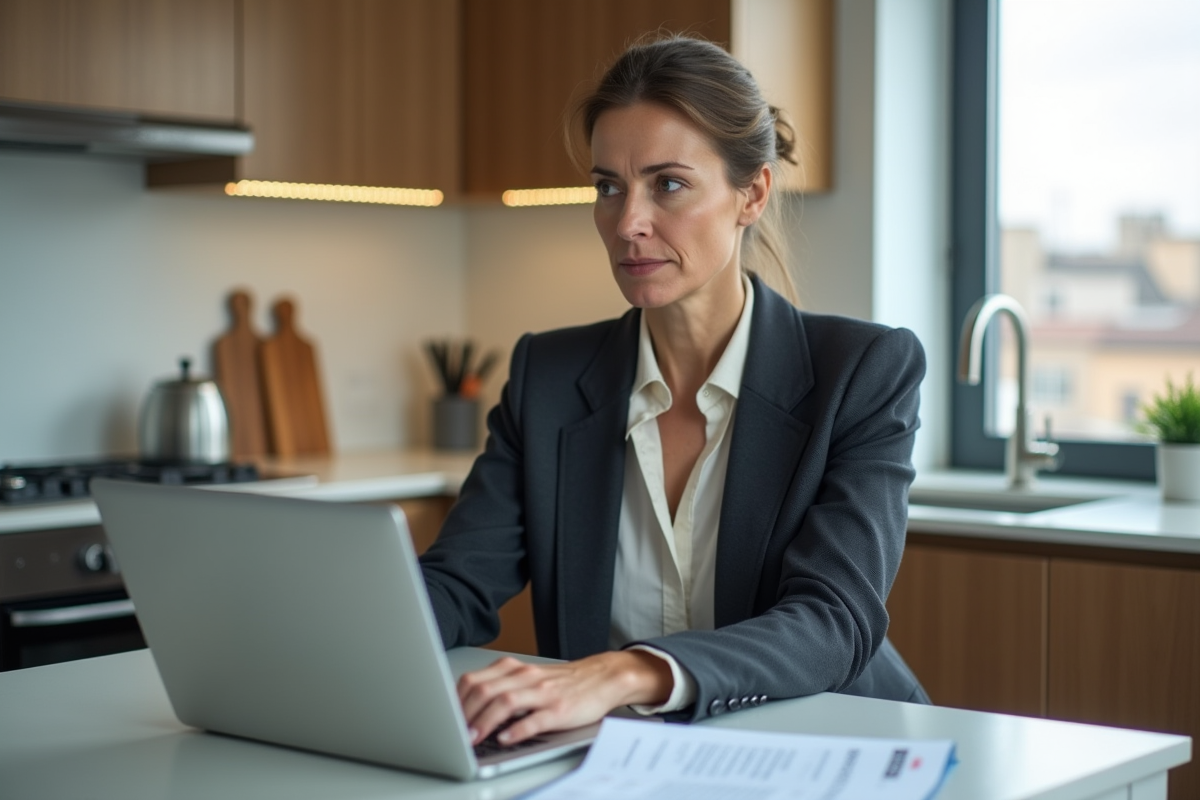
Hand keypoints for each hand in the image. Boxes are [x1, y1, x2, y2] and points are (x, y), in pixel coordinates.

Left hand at [456, 650, 673, 745]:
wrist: (603, 677)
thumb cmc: (562, 683)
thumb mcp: (528, 680)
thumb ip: (501, 690)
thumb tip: (467, 712)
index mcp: (515, 669)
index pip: (475, 680)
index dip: (455, 701)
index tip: (443, 719)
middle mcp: (526, 677)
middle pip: (485, 690)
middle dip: (464, 714)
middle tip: (453, 734)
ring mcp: (544, 692)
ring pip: (505, 702)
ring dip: (484, 722)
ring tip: (472, 739)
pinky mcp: (561, 709)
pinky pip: (535, 719)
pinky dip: (517, 730)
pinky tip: (506, 739)